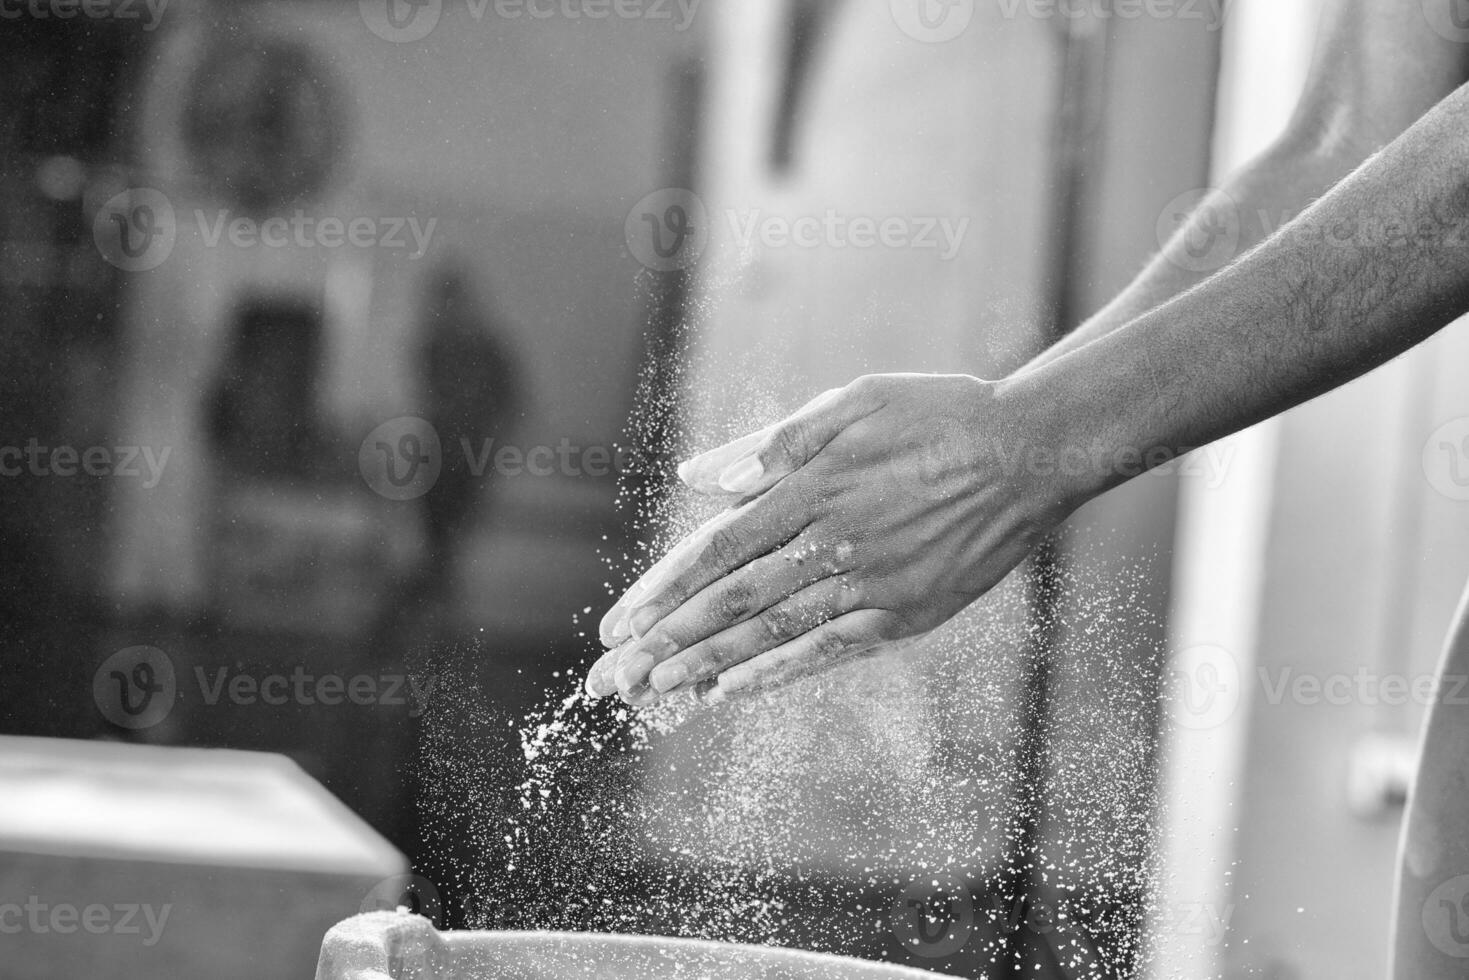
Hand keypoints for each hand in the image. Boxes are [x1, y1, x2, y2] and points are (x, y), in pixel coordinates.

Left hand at [584, 373, 1083, 703]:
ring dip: (702, 667)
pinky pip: (826, 651)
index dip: (660, 589)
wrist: (1032, 454)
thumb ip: (772, 444)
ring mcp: (867, 586)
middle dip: (660, 642)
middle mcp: (830, 544)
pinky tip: (729, 692)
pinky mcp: (903, 615)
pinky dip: (773, 674)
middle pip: (727, 602)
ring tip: (649, 692)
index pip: (714, 549)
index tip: (615, 621)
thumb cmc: (938, 415)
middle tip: (608, 678)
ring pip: (768, 635)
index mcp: (810, 487)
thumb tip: (699, 476)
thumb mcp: (851, 403)